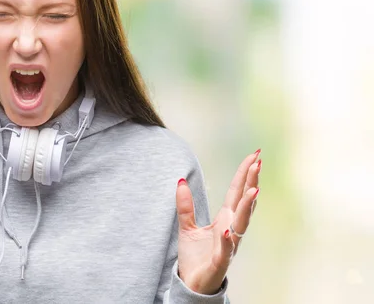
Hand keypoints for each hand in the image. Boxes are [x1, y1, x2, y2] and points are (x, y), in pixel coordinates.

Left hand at [175, 149, 261, 293]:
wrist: (193, 284)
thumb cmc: (195, 257)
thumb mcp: (186, 227)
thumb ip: (185, 205)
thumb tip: (180, 181)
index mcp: (225, 219)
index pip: (236, 192)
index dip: (244, 174)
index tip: (255, 155)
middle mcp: (231, 229)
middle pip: (243, 202)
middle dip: (251, 182)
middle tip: (258, 162)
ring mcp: (229, 245)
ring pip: (241, 224)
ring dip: (247, 207)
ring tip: (253, 189)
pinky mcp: (220, 261)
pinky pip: (225, 250)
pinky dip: (227, 241)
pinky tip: (227, 231)